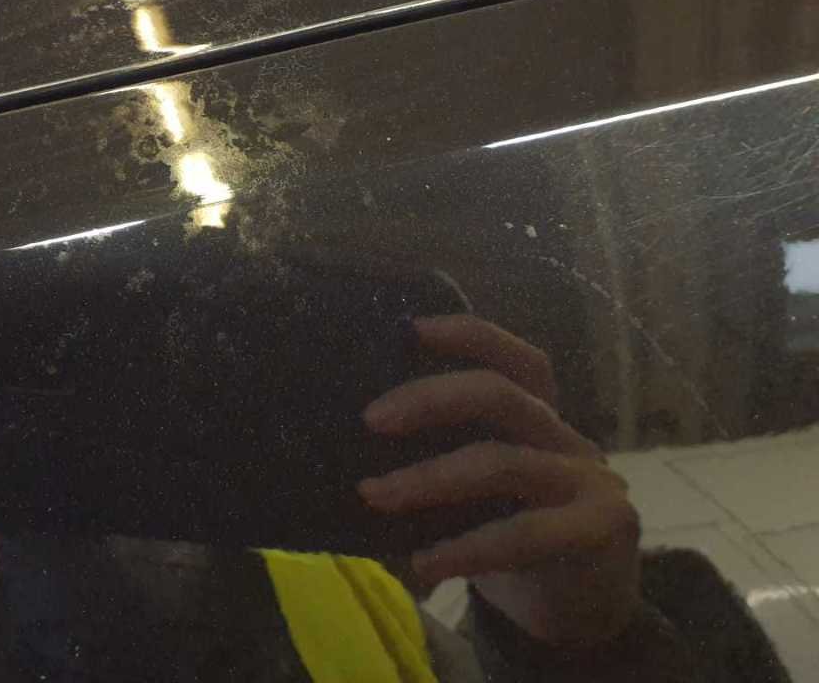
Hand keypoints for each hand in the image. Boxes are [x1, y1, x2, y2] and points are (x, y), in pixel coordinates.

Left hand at [358, 315, 640, 645]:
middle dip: (430, 399)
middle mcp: (565, 437)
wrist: (581, 618)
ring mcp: (589, 480)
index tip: (408, 329)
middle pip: (501, 394)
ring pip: (504, 462)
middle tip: (371, 419)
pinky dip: (467, 548)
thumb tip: (345, 453)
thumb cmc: (511, 543)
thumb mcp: (473, 496)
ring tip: (373, 496)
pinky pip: (525, 533)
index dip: (468, 335)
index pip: (513, 358)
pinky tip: (424, 564)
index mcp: (536, 417)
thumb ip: (438, 464)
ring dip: (430, 478)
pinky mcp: (601, 529)